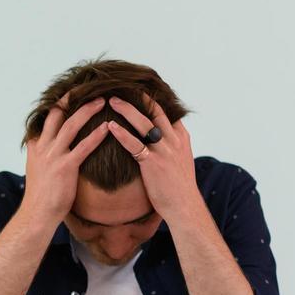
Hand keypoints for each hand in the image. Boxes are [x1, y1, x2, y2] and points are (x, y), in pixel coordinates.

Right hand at [21, 91, 108, 224]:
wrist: (37, 214)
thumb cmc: (41, 196)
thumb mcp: (37, 170)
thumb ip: (43, 156)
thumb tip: (49, 148)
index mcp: (36, 146)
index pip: (46, 118)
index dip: (59, 104)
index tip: (72, 93)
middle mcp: (43, 147)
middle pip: (57, 114)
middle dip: (72, 98)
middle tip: (87, 87)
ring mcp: (53, 156)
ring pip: (71, 125)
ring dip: (87, 110)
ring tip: (102, 100)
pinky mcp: (65, 167)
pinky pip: (83, 146)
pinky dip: (96, 135)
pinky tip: (108, 127)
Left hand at [104, 92, 204, 223]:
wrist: (184, 207)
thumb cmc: (180, 188)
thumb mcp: (182, 161)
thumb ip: (173, 147)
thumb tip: (162, 139)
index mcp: (181, 139)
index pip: (168, 112)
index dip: (153, 100)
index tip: (139, 89)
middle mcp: (174, 141)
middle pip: (156, 112)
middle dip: (139, 98)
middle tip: (122, 88)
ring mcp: (164, 151)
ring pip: (144, 123)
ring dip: (127, 110)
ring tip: (112, 100)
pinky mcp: (153, 163)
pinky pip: (134, 144)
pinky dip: (121, 134)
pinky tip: (110, 126)